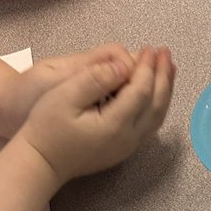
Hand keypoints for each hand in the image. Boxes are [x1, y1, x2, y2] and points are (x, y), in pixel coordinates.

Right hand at [16, 46, 174, 183]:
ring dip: (165, 91)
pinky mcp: (124, 150)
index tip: (149, 47)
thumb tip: (123, 64)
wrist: (42, 162)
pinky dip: (157, 105)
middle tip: (165, 52)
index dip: (147, 67)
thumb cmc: (47, 127)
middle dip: (163, 76)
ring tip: (168, 68)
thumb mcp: (65, 96)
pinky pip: (150, 125)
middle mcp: (128, 138)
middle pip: (156, 104)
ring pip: (157, 117)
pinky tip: (156, 92)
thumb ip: (95, 78)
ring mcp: (128, 147)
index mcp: (115, 124)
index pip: (141, 90)